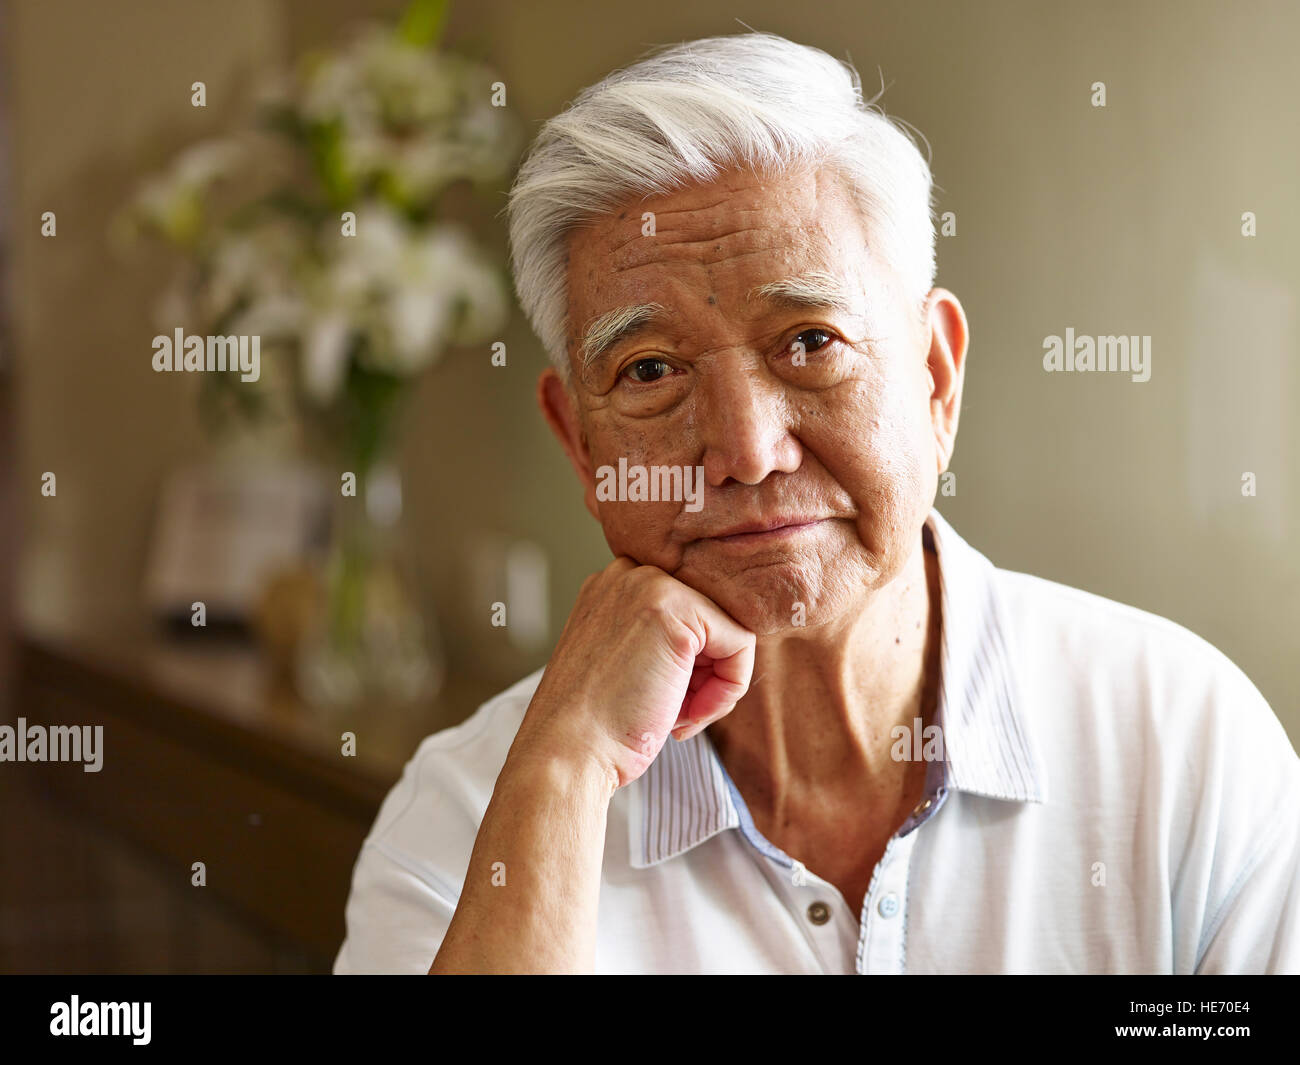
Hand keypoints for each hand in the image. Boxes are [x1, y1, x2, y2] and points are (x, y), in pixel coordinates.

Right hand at [512, 557, 756, 789]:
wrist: (566, 752)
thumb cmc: (594, 726)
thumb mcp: (625, 665)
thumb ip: (657, 641)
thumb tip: (719, 646)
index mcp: (612, 586)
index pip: (687, 614)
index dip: (690, 666)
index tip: (666, 704)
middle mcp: (628, 573)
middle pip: (709, 619)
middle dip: (705, 674)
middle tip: (677, 716)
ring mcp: (650, 585)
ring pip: (729, 630)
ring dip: (715, 686)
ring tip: (678, 718)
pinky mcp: (676, 611)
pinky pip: (740, 644)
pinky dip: (729, 689)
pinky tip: (689, 716)